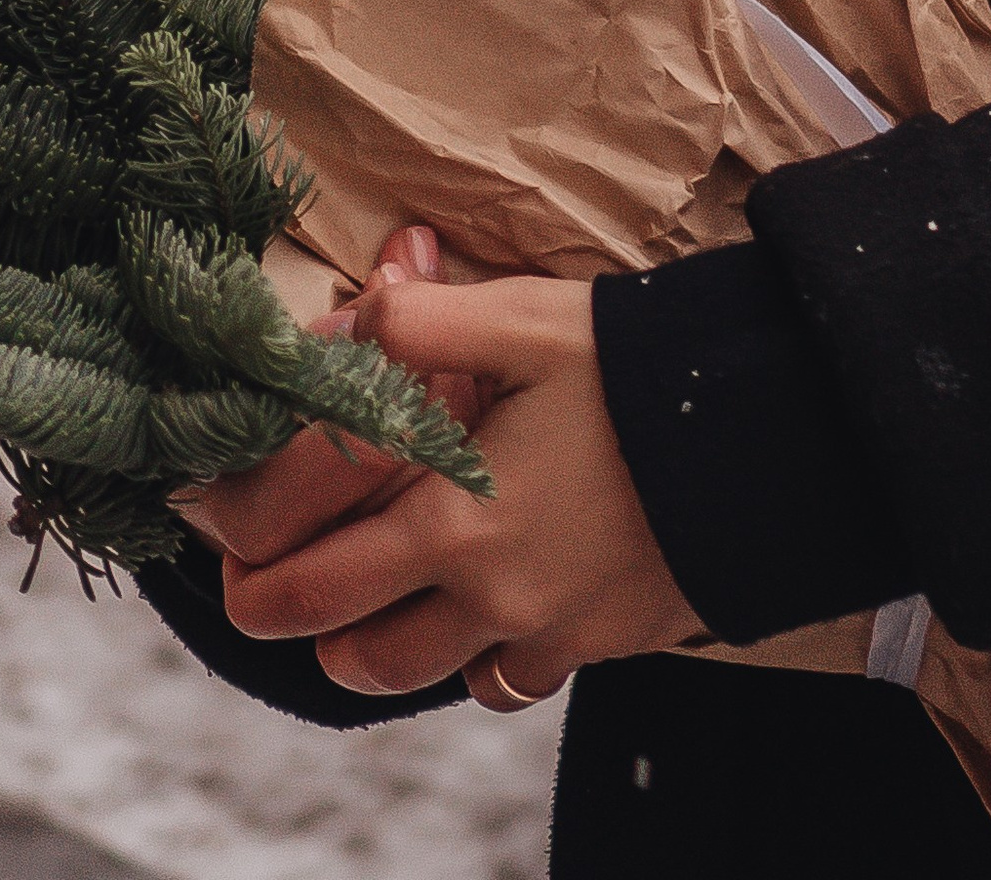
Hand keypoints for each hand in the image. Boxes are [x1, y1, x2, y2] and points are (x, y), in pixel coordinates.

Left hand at [194, 265, 697, 711]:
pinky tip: (480, 612)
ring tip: (371, 602)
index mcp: (453, 520)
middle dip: (303, 622)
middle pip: (355, 650)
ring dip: (382, 647)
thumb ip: (428, 321)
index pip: (313, 577)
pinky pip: (509, 682)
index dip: (253, 573)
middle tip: (275, 588)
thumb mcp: (530, 320)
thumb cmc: (641, 368)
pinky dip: (478, 660)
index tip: (224, 556)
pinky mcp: (598, 643)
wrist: (766, 434)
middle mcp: (487, 596)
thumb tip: (357, 309)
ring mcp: (545, 632)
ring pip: (426, 678)